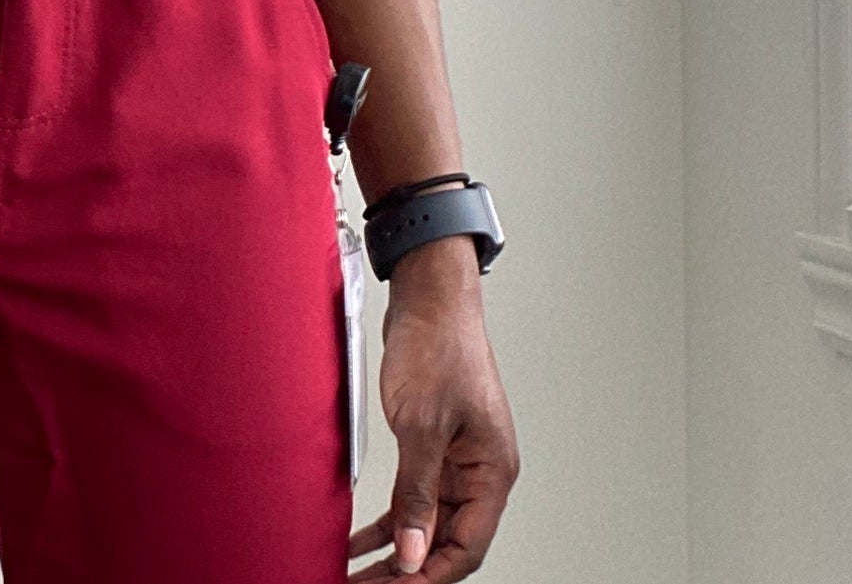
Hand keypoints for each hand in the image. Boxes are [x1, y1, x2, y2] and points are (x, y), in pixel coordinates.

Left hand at [348, 237, 517, 580]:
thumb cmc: (438, 346)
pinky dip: (389, 516)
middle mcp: (479, 470)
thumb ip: (416, 493)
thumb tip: (411, 552)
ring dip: (394, 546)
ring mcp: (456, 457)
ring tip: (358, 571)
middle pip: (446, 540)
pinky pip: (413, 494)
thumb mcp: (422, 426)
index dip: (428, 574)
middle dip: (406, 568)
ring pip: (427, 521)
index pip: (466, 546)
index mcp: (493, 471)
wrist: (427, 296)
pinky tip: (360, 535)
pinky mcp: (432, 442)